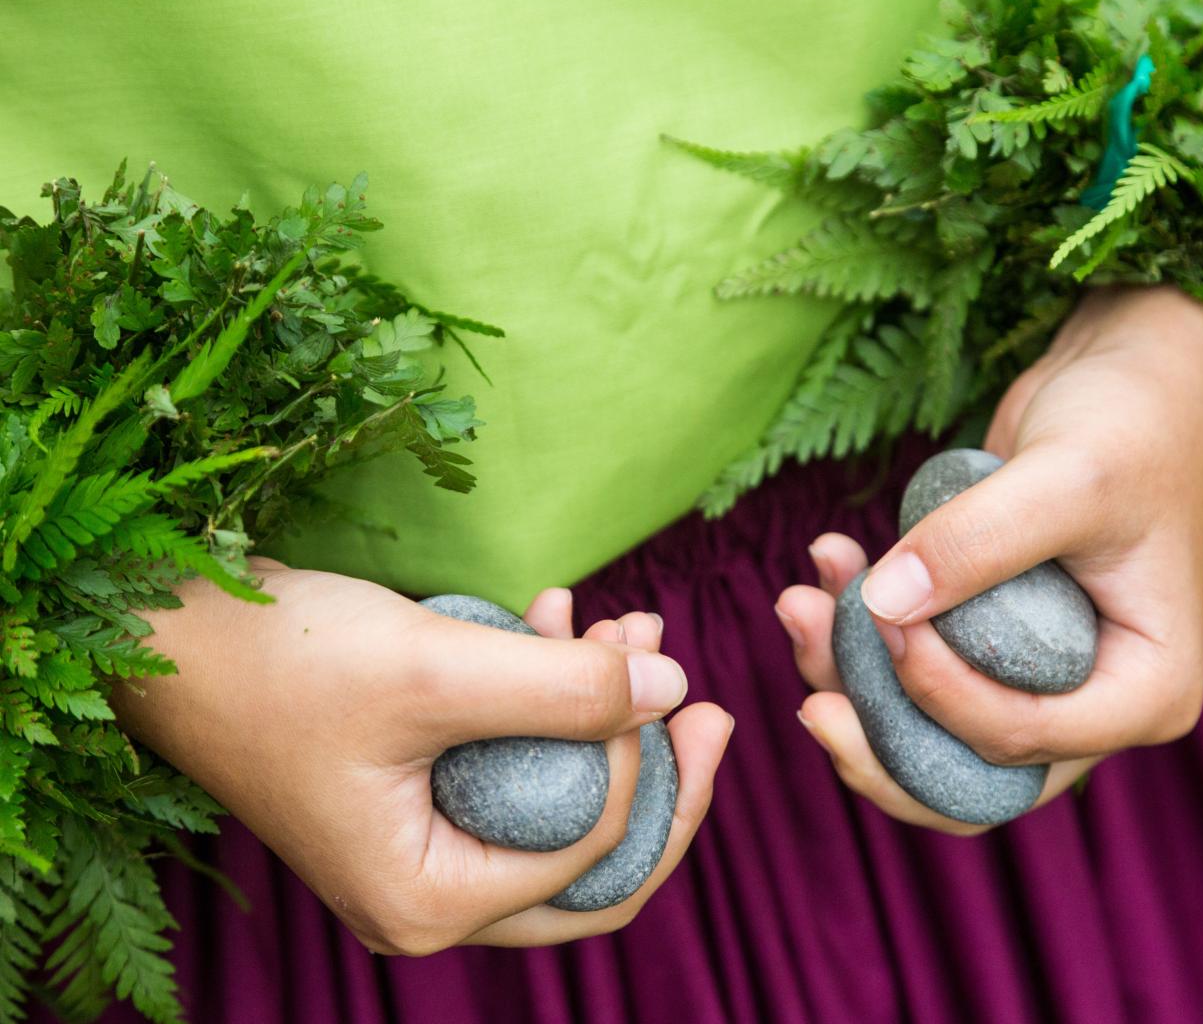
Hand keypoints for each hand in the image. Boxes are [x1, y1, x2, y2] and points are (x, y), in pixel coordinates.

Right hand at [114, 561, 732, 951]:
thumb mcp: (435, 670)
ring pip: (558, 805)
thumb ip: (564, 688)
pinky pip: (516, 765)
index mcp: (429, 903)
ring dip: (602, 718)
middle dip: (656, 776)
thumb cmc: (282, 661)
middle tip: (707, 705)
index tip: (647, 669)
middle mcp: (429, 899)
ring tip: (629, 625)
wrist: (175, 634)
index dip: (643, 769)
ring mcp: (424, 850)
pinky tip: (560, 618)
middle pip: (594, 865)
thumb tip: (673, 689)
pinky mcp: (419, 798)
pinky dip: (546, 701)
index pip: (589, 858)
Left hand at [776, 286, 1202, 832]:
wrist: (1133, 369)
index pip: (1022, 741)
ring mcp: (1038, 677)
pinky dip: (861, 633)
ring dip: (851, 682)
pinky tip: (828, 561)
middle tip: (808, 700)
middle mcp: (1093, 704)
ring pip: (924, 734)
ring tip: (798, 601)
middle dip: (876, 743)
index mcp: (1145, 692)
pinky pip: (913, 670)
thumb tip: (880, 608)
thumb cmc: (1131, 420)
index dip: (938, 697)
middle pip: (966, 779)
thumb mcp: (1066, 478)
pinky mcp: (990, 640)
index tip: (882, 618)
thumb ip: (977, 545)